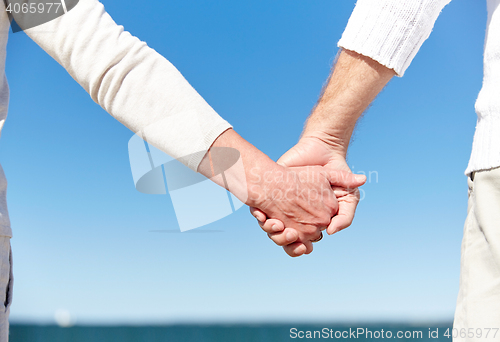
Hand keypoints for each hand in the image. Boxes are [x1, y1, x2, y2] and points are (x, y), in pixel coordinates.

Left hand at [250, 136, 364, 255]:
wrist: (322, 148)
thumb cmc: (336, 174)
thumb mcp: (349, 196)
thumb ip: (345, 216)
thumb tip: (331, 232)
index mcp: (310, 219)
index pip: (300, 242)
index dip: (298, 247)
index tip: (302, 247)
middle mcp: (293, 214)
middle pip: (282, 238)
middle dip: (283, 241)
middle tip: (288, 236)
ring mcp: (280, 204)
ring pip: (269, 228)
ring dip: (270, 230)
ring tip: (276, 225)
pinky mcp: (270, 192)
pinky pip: (259, 211)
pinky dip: (259, 216)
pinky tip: (262, 215)